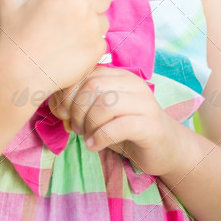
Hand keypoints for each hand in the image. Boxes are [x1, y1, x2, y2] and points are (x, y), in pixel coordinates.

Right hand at [0, 0, 110, 98]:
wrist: (21, 75)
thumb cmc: (15, 38)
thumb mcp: (7, 3)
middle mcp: (84, 8)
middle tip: (73, 6)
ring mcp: (94, 31)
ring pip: (103, 17)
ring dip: (92, 20)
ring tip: (70, 29)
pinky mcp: (98, 50)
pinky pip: (101, 38)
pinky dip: (91, 41)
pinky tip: (72, 46)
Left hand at [50, 66, 176, 176]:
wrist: (166, 148)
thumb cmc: (128, 130)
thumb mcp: (102, 113)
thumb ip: (82, 103)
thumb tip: (54, 103)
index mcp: (119, 75)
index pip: (86, 72)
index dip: (67, 92)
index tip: (62, 112)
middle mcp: (133, 83)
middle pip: (92, 86)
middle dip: (76, 109)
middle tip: (76, 128)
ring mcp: (144, 103)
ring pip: (105, 104)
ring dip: (88, 124)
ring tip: (87, 137)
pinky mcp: (150, 125)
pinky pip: (118, 126)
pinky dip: (100, 137)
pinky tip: (95, 146)